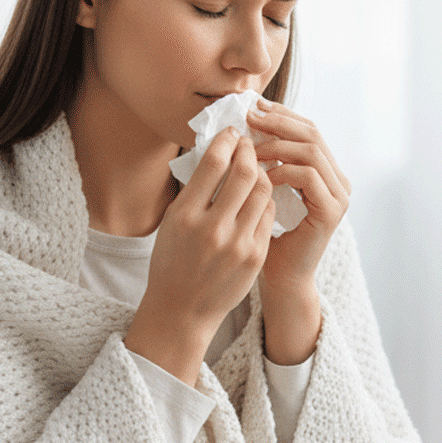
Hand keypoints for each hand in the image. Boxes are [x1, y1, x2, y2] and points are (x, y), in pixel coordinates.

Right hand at [124, 127, 275, 383]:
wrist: (182, 311)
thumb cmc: (173, 261)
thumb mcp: (173, 222)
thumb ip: (196, 190)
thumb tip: (219, 151)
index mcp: (185, 215)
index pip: (214, 162)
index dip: (227, 140)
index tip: (231, 131)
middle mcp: (213, 228)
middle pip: (245, 172)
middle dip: (250, 150)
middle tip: (249, 143)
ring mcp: (238, 244)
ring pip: (263, 191)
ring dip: (262, 172)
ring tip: (257, 166)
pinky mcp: (256, 256)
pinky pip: (268, 214)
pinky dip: (265, 198)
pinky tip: (260, 194)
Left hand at [248, 100, 350, 291]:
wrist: (278, 278)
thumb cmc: (265, 235)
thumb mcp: (263, 188)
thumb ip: (264, 160)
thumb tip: (245, 123)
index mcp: (325, 172)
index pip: (307, 130)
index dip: (281, 115)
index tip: (253, 106)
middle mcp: (338, 181)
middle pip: (312, 134)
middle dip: (279, 122)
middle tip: (250, 116)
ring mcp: (339, 196)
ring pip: (312, 151)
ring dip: (278, 144)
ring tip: (251, 146)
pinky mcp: (332, 211)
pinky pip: (308, 177)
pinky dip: (283, 170)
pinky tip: (261, 173)